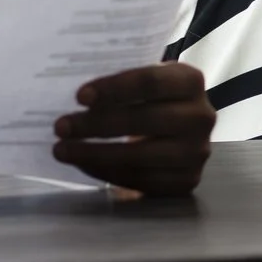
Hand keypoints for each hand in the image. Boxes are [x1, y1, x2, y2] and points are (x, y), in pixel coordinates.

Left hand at [53, 63, 215, 196]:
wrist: (180, 130)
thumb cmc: (151, 99)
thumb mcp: (144, 80)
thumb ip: (119, 83)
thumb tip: (72, 93)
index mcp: (190, 80)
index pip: (150, 82)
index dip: (114, 88)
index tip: (80, 96)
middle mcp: (201, 116)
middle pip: (144, 120)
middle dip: (96, 125)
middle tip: (61, 127)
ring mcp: (197, 152)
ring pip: (140, 156)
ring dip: (95, 154)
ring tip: (62, 150)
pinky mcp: (187, 181)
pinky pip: (141, 180)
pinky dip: (107, 173)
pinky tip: (84, 164)